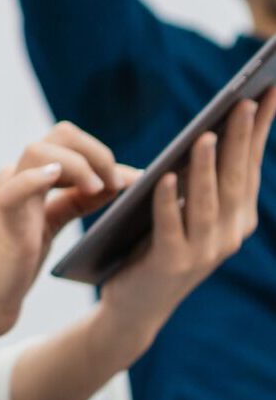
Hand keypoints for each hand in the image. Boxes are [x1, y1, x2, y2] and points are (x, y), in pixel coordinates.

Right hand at [0, 123, 122, 340]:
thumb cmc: (17, 262)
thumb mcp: (53, 222)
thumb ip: (81, 198)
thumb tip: (123, 180)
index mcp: (29, 175)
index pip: (70, 142)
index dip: (104, 155)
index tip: (134, 179)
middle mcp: (16, 175)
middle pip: (60, 135)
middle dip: (98, 153)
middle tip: (118, 183)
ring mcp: (7, 192)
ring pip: (40, 149)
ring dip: (79, 164)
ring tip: (99, 189)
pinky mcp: (3, 216)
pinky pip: (16, 188)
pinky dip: (37, 178)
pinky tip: (56, 177)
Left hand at [94, 93, 275, 361]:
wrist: (136, 308)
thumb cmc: (158, 247)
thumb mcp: (188, 210)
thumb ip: (201, 181)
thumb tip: (210, 134)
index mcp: (237, 217)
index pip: (252, 165)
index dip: (261, 129)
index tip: (270, 91)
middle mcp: (229, 234)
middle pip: (237, 178)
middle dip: (242, 138)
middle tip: (245, 101)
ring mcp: (203, 252)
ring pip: (208, 203)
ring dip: (207, 168)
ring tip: (206, 136)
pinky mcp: (171, 264)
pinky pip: (170, 228)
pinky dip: (169, 203)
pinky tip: (163, 178)